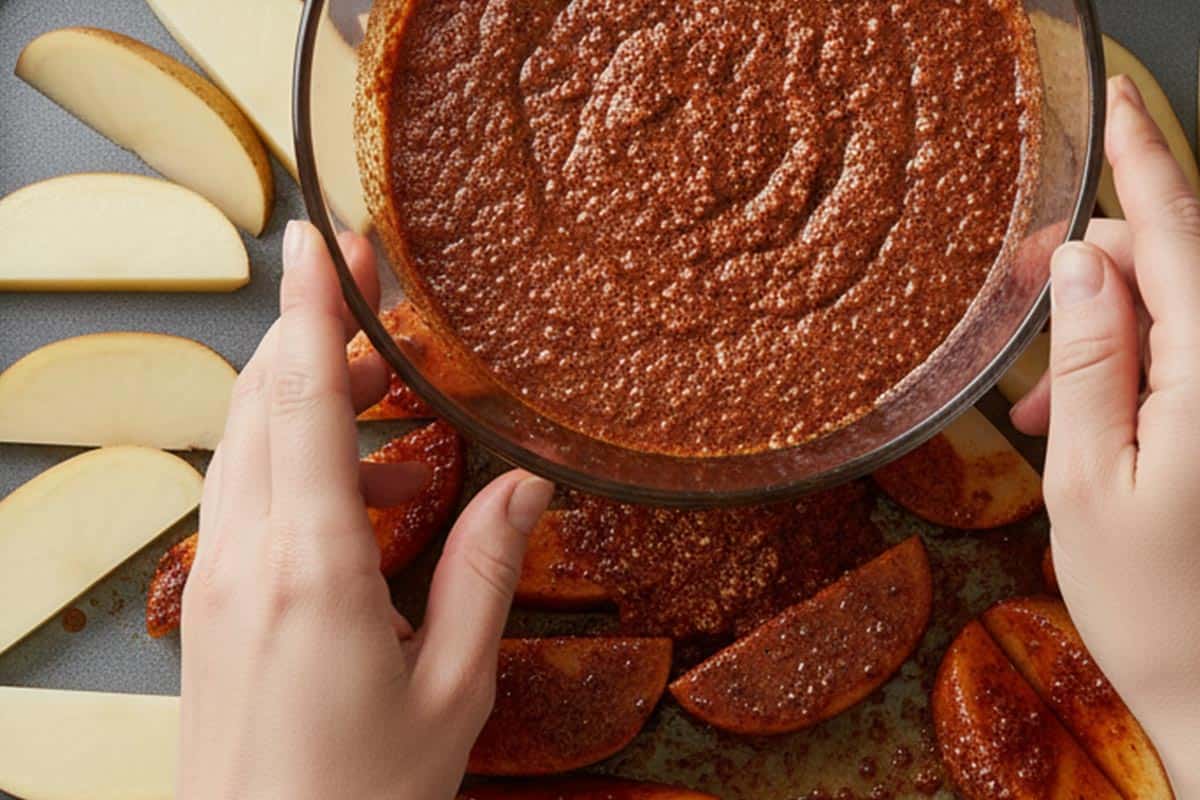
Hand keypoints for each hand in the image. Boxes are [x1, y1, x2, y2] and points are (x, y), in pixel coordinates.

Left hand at [178, 221, 553, 799]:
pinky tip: (354, 483)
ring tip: (381, 392)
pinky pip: (242, 493)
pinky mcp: (211, 605)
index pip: (300, 402)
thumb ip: (485, 572)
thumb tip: (525, 484)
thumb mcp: (453, 688)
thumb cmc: (362, 796)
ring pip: (246, 442)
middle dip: (313, 333)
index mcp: (314, 570)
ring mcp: (216, 581)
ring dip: (302, 394)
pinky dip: (288, 454)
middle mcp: (247, 559)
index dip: (310, 310)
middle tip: (375, 297)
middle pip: (264, 402)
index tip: (318, 240)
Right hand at [1011, 77, 1199, 793]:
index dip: (1141, 161)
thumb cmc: (1155, 609)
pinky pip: (1189, 363)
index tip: (1114, 100)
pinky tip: (1087, 425)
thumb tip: (1083, 263)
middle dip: (1101, 271)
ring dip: (1109, 338)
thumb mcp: (1091, 483)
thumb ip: (1090, 363)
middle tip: (1028, 304)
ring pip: (1181, 316)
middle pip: (1180, 268)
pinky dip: (1134, 375)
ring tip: (1047, 412)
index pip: (1179, 236)